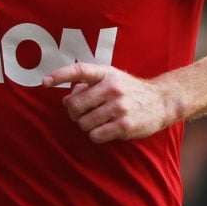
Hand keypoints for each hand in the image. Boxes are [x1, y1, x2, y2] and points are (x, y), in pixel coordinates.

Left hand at [43, 63, 179, 143]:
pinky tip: (106, 130)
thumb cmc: (129, 90)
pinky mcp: (125, 125)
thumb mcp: (111, 80)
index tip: (44, 82)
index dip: (60, 75)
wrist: (161, 101)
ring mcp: (119, 106)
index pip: (80, 70)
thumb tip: (65, 100)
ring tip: (99, 121)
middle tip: (83, 114)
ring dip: (87, 125)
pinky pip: (95, 135)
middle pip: (75, 105)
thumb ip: (88, 86)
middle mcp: (112, 87)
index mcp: (106, 73)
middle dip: (75, 113)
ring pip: (84, 123)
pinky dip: (96, 135)